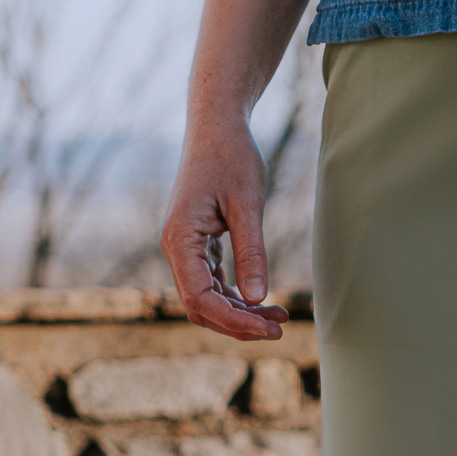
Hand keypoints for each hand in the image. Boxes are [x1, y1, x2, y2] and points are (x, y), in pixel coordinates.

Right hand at [160, 119, 289, 340]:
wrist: (217, 127)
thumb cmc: (231, 157)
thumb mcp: (247, 204)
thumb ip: (252, 251)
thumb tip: (258, 297)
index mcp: (180, 240)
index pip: (200, 299)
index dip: (234, 320)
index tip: (269, 328)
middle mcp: (176, 249)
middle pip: (202, 307)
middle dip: (238, 323)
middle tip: (280, 328)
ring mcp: (187, 249)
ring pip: (209, 298)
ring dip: (242, 313)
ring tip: (280, 318)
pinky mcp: (200, 246)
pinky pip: (215, 283)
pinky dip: (240, 296)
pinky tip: (267, 302)